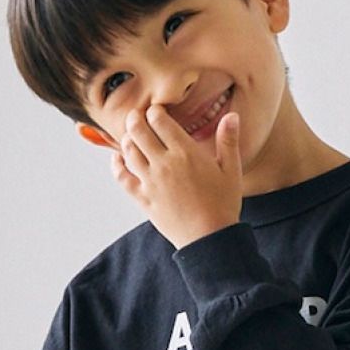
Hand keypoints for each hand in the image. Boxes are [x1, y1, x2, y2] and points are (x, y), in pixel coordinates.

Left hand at [110, 103, 242, 249]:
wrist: (209, 239)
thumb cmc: (222, 205)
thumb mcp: (231, 171)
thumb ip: (229, 141)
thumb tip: (232, 116)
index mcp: (185, 153)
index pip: (159, 120)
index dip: (155, 110)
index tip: (157, 111)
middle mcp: (164, 163)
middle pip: (138, 130)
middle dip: (135, 118)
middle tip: (137, 116)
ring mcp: (150, 181)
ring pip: (128, 151)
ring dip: (127, 138)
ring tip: (131, 135)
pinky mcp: (143, 198)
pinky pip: (122, 177)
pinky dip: (116, 165)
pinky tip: (117, 158)